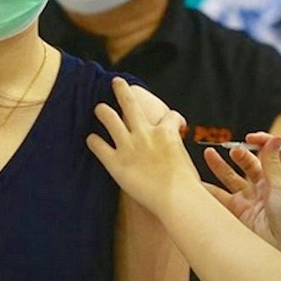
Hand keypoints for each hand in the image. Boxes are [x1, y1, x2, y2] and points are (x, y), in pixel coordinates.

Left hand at [88, 78, 198, 213]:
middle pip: (131, 104)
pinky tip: (90, 139)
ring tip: (99, 108)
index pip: (171, 116)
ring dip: (103, 111)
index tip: (173, 120)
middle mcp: (146, 134)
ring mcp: (129, 147)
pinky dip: (94, 141)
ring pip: (110, 118)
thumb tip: (187, 171)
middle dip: (122, 90)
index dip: (174, 117)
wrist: (176, 198)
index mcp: (167, 133)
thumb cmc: (188, 187)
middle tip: (116, 82)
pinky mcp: (116, 163)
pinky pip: (98, 146)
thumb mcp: (189, 165)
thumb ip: (181, 159)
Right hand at [203, 132, 280, 268]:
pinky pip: (221, 198)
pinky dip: (209, 191)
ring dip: (220, 167)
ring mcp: (251, 200)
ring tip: (208, 154)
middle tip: (231, 150)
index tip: (250, 137)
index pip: (271, 153)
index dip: (261, 142)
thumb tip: (274, 138)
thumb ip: (272, 163)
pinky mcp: (238, 213)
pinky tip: (199, 182)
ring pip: (232, 179)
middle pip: (249, 164)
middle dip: (239, 155)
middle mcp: (266, 188)